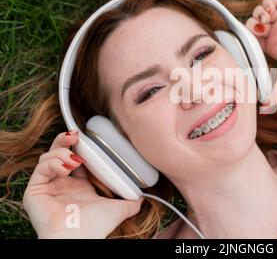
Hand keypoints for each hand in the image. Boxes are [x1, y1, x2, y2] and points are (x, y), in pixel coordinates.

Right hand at [22, 131, 143, 237]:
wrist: (80, 238)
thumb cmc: (96, 226)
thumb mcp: (118, 209)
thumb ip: (130, 201)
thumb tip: (144, 198)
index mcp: (78, 186)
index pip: (75, 158)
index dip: (80, 146)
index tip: (86, 137)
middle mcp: (61, 184)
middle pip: (58, 153)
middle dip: (65, 140)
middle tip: (75, 135)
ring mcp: (47, 187)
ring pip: (47, 157)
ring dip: (60, 152)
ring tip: (74, 159)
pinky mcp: (35, 191)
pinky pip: (40, 169)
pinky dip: (52, 163)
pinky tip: (65, 167)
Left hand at [245, 0, 276, 106]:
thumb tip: (264, 110)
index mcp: (272, 44)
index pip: (252, 38)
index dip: (247, 37)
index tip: (250, 39)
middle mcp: (276, 30)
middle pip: (253, 22)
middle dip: (252, 24)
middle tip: (259, 28)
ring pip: (261, 10)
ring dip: (258, 13)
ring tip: (266, 19)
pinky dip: (267, 3)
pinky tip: (270, 11)